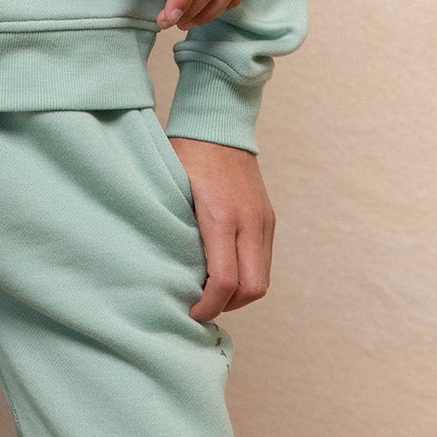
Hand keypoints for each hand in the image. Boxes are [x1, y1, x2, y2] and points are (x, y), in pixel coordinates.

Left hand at [170, 138, 274, 319]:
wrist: (218, 124)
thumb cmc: (185, 155)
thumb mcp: (169, 191)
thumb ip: (174, 230)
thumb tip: (167, 272)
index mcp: (220, 216)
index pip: (225, 280)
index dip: (209, 306)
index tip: (191, 312)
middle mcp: (249, 221)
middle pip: (253, 288)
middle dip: (228, 306)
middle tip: (202, 307)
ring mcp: (264, 220)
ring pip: (263, 279)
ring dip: (240, 294)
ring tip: (212, 293)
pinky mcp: (269, 218)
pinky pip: (264, 260)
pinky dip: (248, 275)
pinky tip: (225, 272)